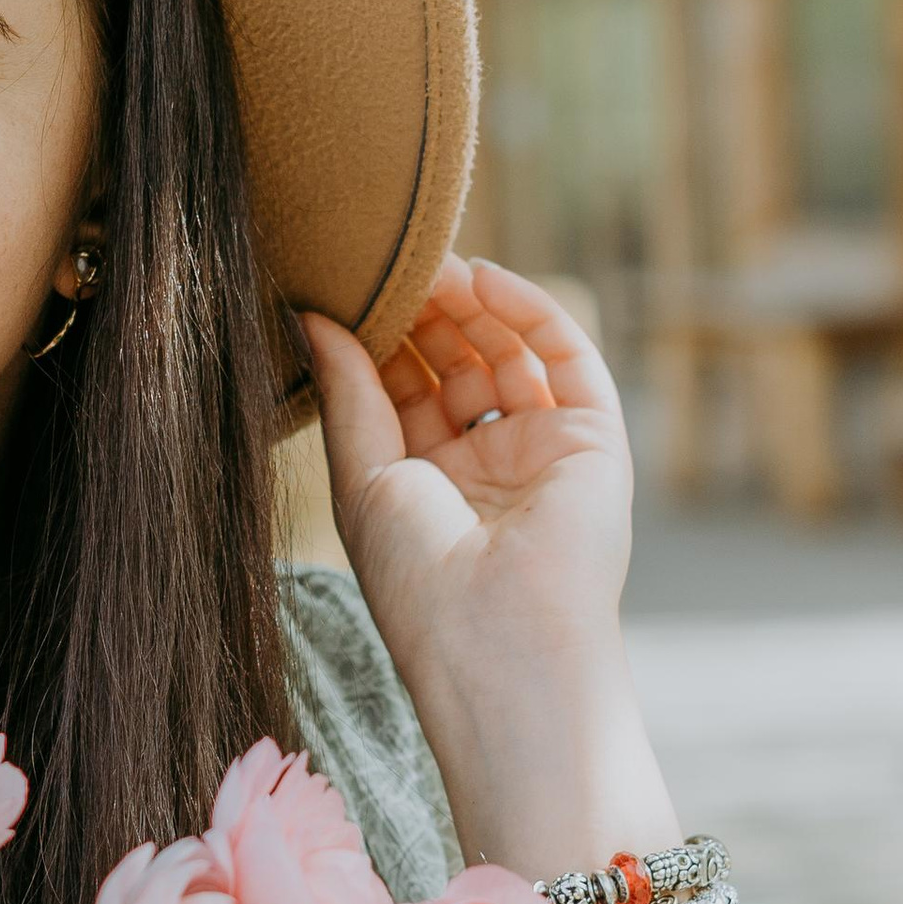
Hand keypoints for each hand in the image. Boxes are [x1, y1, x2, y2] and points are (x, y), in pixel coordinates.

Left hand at [301, 257, 678, 880]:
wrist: (498, 639)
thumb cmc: (418, 581)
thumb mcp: (363, 474)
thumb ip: (346, 390)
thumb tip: (309, 314)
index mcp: (425, 486)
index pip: (403, 392)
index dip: (378, 339)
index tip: (344, 287)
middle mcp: (486, 468)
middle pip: (456, 365)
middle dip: (424, 314)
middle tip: (389, 264)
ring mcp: (542, 452)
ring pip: (508, 353)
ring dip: (470, 305)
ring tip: (430, 263)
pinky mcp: (594, 441)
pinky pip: (565, 356)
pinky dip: (528, 310)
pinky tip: (482, 280)